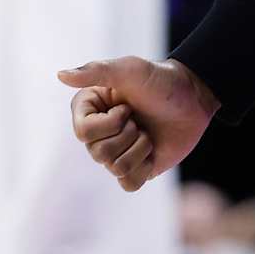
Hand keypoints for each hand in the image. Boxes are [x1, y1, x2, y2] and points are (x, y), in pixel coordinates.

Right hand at [57, 57, 219, 191]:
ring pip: (114, 168)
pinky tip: (151, 151)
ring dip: (139, 149)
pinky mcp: (135, 168)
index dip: (110, 123)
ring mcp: (116, 151)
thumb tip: (60, 75)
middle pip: (98, 153)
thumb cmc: (160, 79)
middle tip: (140, 119)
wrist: (194, 97)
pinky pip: (128, 184)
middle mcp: (98, 132)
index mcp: (90, 109)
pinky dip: (143, 168)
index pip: (84, 133)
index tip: (126, 105)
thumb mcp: (129, 70)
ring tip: (148, 132)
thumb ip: (95, 71)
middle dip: (128, 135)